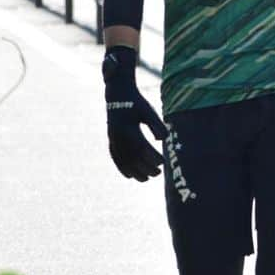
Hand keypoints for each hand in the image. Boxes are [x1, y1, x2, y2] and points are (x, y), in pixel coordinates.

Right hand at [102, 45, 166, 180]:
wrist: (118, 94)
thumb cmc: (137, 103)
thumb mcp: (149, 111)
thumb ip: (156, 125)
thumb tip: (162, 140)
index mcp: (128, 128)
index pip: (141, 148)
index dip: (152, 157)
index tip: (163, 163)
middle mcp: (118, 135)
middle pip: (132, 157)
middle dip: (145, 168)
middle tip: (158, 174)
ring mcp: (113, 138)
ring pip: (123, 160)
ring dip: (134, 171)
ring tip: (146, 179)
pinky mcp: (111, 139)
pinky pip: (115, 157)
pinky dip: (122, 168)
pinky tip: (130, 176)